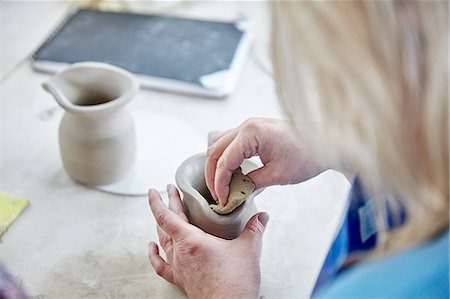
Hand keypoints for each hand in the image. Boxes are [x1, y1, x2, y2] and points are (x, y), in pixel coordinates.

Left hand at [148, 185, 269, 298]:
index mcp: (192, 241)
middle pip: (166, 224)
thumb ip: (254, 229)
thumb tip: (262, 217)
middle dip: (166, 205)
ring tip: (164, 214)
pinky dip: (154, 255)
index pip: (167, 216)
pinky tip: (153, 248)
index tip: (154, 190)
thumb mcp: (248, 249)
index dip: (158, 201)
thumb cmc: (235, 282)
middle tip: (168, 191)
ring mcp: (179, 267)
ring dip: (162, 225)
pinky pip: (161, 266)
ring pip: (163, 241)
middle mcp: (181, 253)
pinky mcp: (181, 280)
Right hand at [205, 118, 324, 205]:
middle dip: (213, 175)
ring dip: (217, 165)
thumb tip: (235, 193)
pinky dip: (227, 157)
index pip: (224, 162)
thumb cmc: (307, 155)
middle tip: (218, 195)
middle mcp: (246, 125)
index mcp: (251, 133)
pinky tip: (232, 173)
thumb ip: (251, 183)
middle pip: (215, 150)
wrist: (327, 143)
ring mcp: (250, 125)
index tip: (223, 200)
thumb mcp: (277, 175)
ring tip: (222, 185)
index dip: (220, 184)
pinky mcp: (255, 130)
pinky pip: (231, 142)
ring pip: (220, 145)